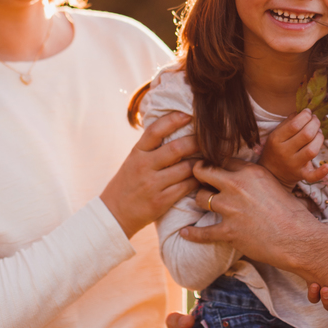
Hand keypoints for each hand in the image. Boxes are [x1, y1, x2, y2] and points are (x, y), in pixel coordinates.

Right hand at [101, 112, 198, 237]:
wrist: (114, 213)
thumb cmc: (128, 182)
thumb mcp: (134, 159)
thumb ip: (151, 146)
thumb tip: (174, 125)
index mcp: (137, 152)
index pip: (155, 131)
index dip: (173, 120)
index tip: (189, 114)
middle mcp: (144, 166)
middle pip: (176, 148)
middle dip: (196, 141)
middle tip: (210, 138)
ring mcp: (152, 184)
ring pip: (186, 168)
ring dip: (202, 162)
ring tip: (212, 157)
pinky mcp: (161, 201)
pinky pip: (186, 187)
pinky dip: (198, 180)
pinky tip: (204, 176)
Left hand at [181, 160, 327, 271]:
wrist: (298, 239)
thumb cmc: (291, 212)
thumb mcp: (274, 183)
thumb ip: (254, 177)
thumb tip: (243, 174)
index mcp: (250, 171)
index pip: (223, 160)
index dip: (216, 163)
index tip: (211, 166)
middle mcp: (236, 186)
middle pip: (203, 172)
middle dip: (198, 174)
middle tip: (195, 178)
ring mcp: (230, 209)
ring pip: (200, 198)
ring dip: (200, 200)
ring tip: (201, 202)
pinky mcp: (228, 231)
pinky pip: (202, 232)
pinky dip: (192, 233)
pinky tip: (185, 232)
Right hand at [258, 110, 327, 188]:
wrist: (271, 173)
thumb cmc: (275, 149)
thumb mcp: (276, 133)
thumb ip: (288, 122)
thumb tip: (303, 111)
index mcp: (276, 139)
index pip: (294, 125)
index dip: (305, 115)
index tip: (309, 112)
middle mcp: (284, 152)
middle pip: (306, 135)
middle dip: (315, 123)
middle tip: (316, 120)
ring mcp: (293, 165)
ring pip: (312, 150)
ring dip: (320, 138)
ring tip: (319, 133)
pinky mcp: (301, 175)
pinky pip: (312, 176)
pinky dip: (321, 172)